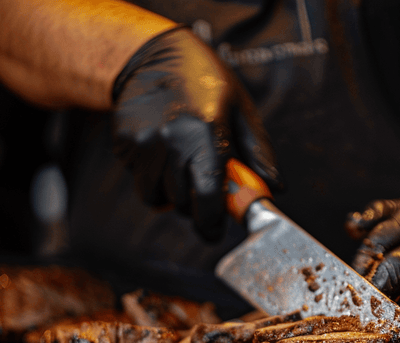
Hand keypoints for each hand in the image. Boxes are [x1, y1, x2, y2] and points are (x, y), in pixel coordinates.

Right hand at [112, 27, 281, 241]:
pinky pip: (140, 180)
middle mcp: (173, 139)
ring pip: (157, 197)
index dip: (212, 223)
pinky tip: (161, 153)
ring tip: (181, 166)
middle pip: (182, 203)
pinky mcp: (124, 143)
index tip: (215, 230)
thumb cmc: (205, 81)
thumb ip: (259, 152)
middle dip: (195, 205)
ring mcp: (145, 142)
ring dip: (171, 193)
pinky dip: (152, 178)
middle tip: (202, 189)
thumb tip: (274, 187)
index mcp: (207, 131)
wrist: (150, 54)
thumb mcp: (242, 109)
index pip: (209, 195)